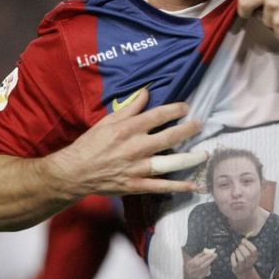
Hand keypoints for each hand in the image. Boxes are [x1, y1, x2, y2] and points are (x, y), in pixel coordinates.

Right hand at [45, 88, 206, 197]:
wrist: (74, 173)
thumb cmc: (90, 144)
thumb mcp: (107, 121)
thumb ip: (130, 108)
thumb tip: (146, 92)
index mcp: (128, 129)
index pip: (158, 115)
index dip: (175, 110)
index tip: (187, 108)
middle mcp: (136, 147)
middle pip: (170, 137)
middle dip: (189, 130)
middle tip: (200, 125)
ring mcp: (138, 168)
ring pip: (170, 162)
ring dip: (190, 158)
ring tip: (205, 154)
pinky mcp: (136, 185)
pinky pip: (161, 187)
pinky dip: (179, 187)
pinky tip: (194, 185)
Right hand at [184, 250, 216, 278]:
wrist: (185, 274)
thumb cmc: (189, 265)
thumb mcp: (193, 259)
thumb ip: (200, 255)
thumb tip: (208, 252)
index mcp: (190, 264)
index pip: (200, 260)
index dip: (207, 257)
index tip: (212, 253)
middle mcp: (192, 271)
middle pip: (203, 265)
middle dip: (210, 260)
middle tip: (215, 255)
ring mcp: (195, 276)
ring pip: (205, 270)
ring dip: (209, 264)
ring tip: (210, 260)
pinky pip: (205, 274)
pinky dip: (208, 269)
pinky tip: (208, 266)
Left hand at [230, 238, 258, 275]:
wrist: (244, 271)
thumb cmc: (245, 258)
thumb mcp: (248, 252)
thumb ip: (247, 245)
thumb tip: (243, 239)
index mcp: (254, 257)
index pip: (254, 250)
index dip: (248, 244)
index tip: (243, 240)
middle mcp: (250, 263)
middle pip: (247, 255)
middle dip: (242, 248)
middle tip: (239, 246)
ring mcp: (243, 267)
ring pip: (241, 259)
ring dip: (237, 252)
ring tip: (236, 250)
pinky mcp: (236, 269)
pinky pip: (234, 263)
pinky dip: (233, 257)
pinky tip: (233, 254)